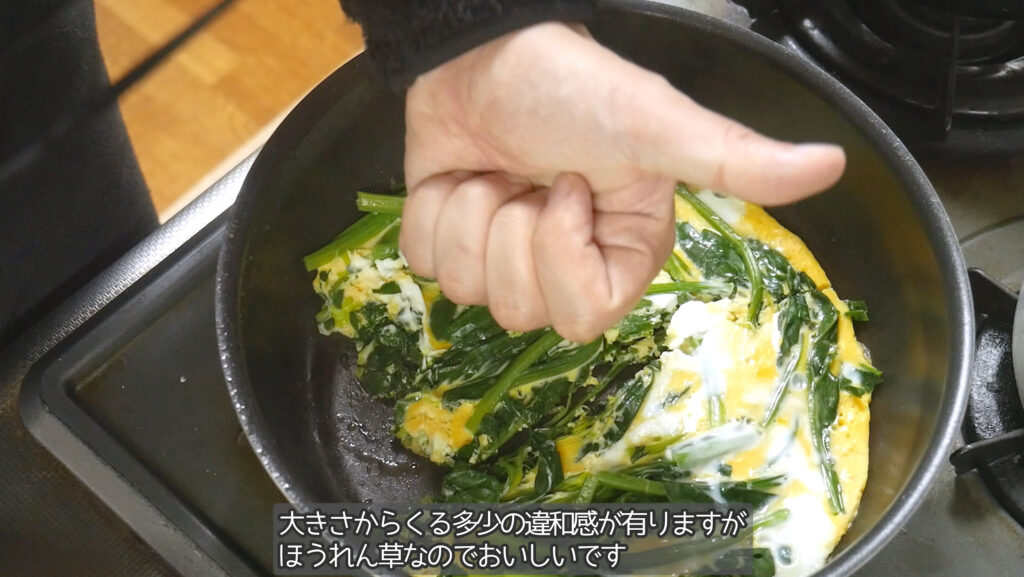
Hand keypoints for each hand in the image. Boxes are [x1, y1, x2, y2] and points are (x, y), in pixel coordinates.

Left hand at [399, 23, 844, 341]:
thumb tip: (832, 166)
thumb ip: (732, 157)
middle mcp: (564, 264)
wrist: (483, 46)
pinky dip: (434, 209)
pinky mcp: (449, 238)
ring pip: (467, 290)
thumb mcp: (654, 123)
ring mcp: (503, 256)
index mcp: (619, 252)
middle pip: (521, 311)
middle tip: (533, 177)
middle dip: (516, 231)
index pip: (584, 315)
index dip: (565, 256)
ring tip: (498, 170)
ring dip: (474, 213)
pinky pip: (425, 262)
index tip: (569, 189)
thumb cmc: (570, 83)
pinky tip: (461, 172)